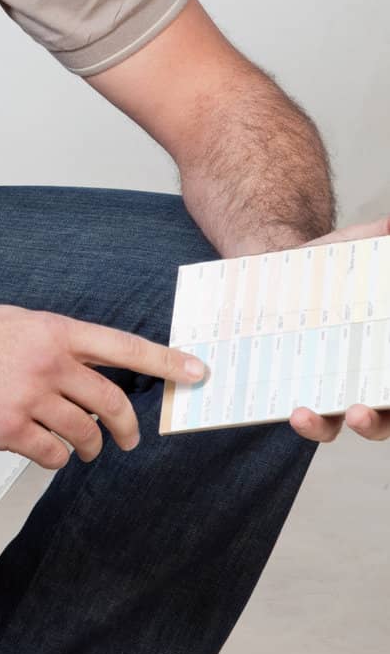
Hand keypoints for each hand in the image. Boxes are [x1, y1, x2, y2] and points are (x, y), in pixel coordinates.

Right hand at [0, 304, 206, 468]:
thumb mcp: (14, 322)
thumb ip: (52, 342)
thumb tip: (84, 366)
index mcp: (52, 330)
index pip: (124, 346)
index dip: (167, 362)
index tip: (199, 372)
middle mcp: (47, 361)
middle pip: (111, 402)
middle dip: (125, 428)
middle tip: (127, 439)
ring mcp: (28, 397)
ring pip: (82, 434)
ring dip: (84, 446)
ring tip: (73, 446)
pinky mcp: (7, 430)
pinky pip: (49, 455)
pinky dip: (49, 457)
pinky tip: (34, 447)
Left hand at [287, 215, 389, 443]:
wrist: (275, 266)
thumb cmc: (328, 264)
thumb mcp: (356, 248)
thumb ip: (376, 239)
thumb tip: (389, 225)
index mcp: (383, 357)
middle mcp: (363, 381)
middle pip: (382, 420)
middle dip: (374, 423)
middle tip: (358, 413)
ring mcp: (325, 389)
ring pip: (333, 426)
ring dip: (321, 427)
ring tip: (302, 413)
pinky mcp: (290, 388)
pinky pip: (297, 414)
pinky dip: (297, 417)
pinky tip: (285, 407)